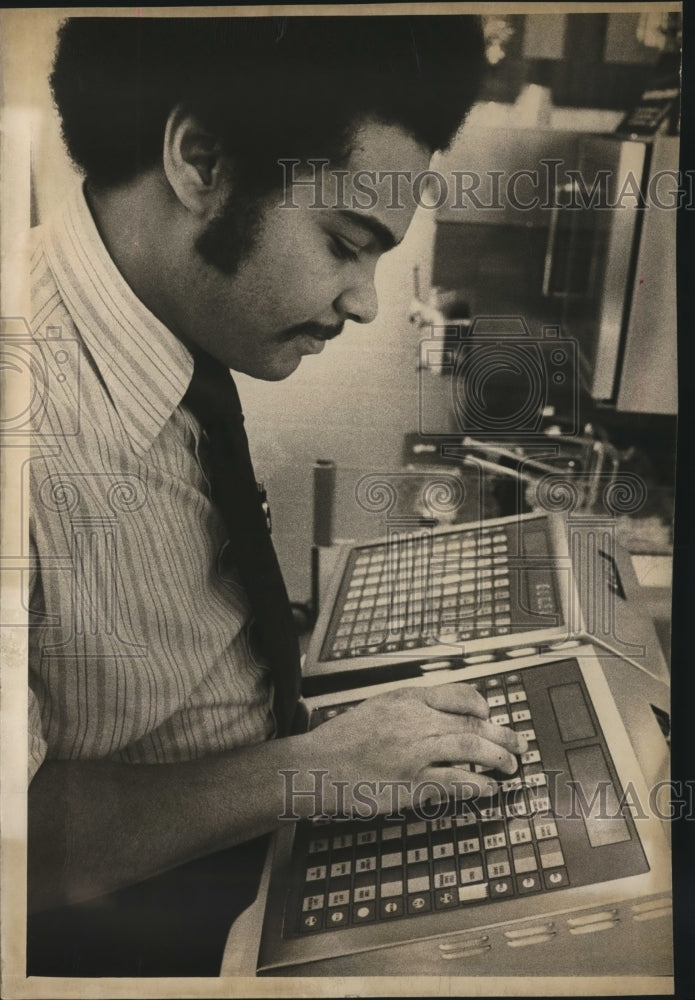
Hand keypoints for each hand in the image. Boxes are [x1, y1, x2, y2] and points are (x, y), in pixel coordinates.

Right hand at [302, 682, 526, 816]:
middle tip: (518, 744)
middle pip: (472, 725)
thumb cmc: (342, 739)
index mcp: (407, 699)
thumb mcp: (378, 707)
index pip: (460, 694)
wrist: (316, 765)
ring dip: (497, 759)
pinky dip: (477, 786)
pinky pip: (454, 783)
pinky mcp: (411, 784)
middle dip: (502, 736)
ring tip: (510, 767)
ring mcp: (415, 754)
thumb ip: (409, 708)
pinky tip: (488, 789)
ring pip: (470, 750)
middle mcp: (415, 722)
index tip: (490, 715)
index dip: (482, 706)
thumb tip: (441, 713)